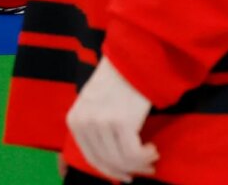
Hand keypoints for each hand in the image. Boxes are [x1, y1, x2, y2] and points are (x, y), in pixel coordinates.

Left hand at [66, 56, 156, 182]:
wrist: (136, 54)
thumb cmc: (120, 75)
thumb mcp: (96, 100)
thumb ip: (95, 123)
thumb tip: (108, 151)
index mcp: (74, 120)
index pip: (90, 156)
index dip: (109, 169)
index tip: (125, 174)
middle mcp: (84, 124)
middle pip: (104, 161)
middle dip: (125, 170)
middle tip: (144, 171)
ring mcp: (102, 124)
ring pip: (120, 159)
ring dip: (139, 164)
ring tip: (152, 159)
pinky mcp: (122, 122)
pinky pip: (132, 152)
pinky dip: (144, 157)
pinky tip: (153, 150)